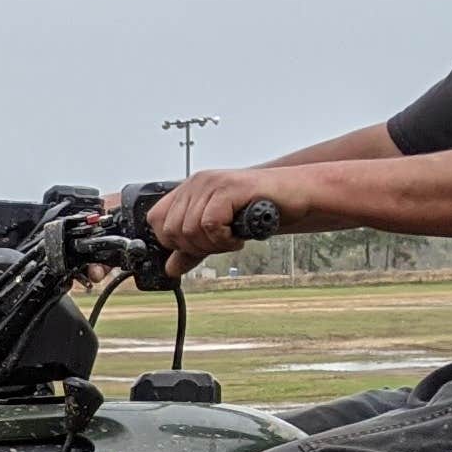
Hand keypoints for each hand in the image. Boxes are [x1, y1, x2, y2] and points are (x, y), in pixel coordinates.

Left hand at [145, 167, 293, 267]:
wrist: (296, 194)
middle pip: (171, 231)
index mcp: (189, 190)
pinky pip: (211, 225)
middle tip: (221, 243)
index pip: (156, 221)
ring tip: (233, 237)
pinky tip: (239, 236)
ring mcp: (212, 183)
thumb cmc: (258, 210)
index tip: (198, 247)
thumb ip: (193, 248)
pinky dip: (225, 240)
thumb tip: (171, 268)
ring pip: (190, 230)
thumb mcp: (219, 233)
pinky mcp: (228, 188)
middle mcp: (197, 183)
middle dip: (196, 248)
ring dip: (214, 245)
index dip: (173, 243)